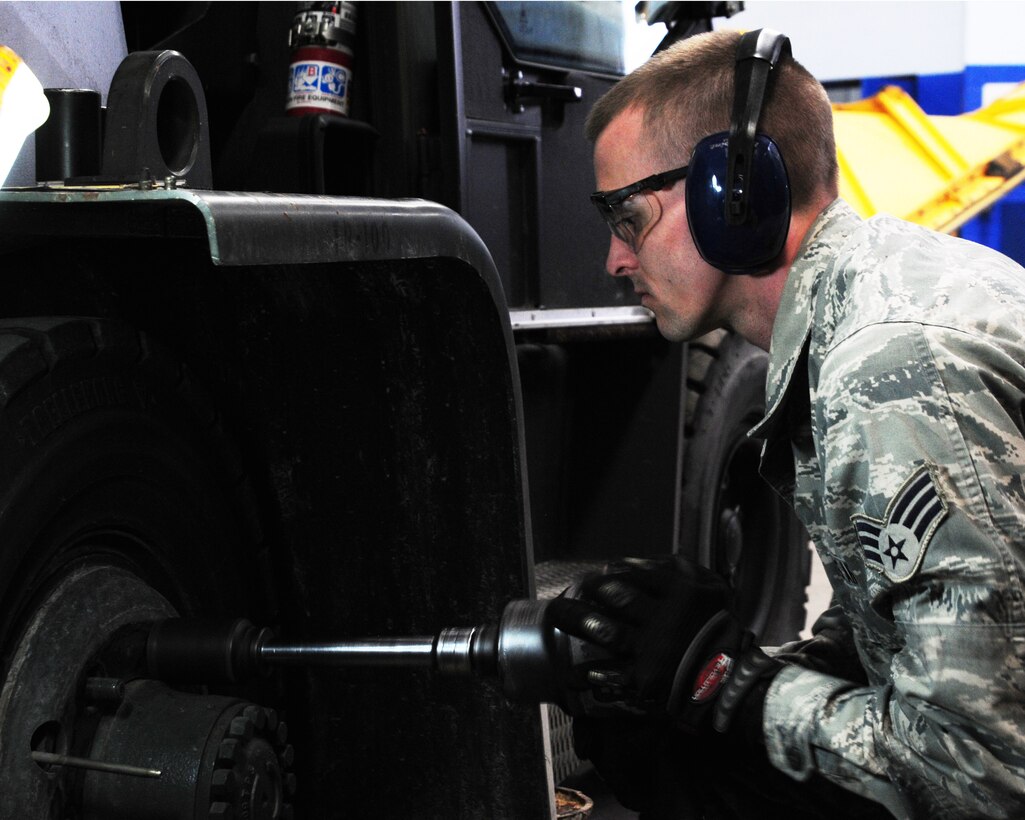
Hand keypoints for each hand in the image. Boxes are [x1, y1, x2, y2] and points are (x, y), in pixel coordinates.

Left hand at [546, 556, 731, 717]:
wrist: (729, 679)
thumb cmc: (715, 629)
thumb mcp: (709, 588)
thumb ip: (676, 569)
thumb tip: (634, 562)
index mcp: (680, 593)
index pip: (636, 573)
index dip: (610, 571)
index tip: (596, 573)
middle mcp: (664, 619)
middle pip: (616, 597)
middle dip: (589, 590)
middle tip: (573, 589)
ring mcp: (653, 649)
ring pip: (606, 630)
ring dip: (577, 621)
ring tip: (558, 615)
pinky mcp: (646, 678)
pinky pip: (611, 672)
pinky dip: (589, 672)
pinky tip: (572, 670)